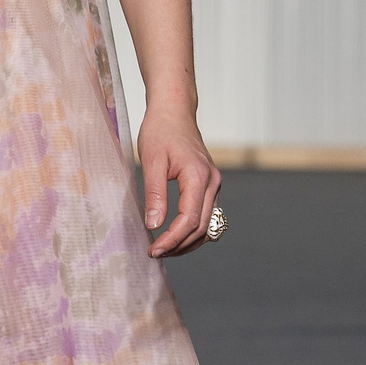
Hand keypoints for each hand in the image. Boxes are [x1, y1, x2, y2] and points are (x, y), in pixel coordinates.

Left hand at [137, 102, 219, 257]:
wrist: (174, 111)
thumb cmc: (160, 131)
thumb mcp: (151, 161)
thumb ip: (154, 194)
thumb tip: (154, 225)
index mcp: (198, 176)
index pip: (189, 220)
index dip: (172, 240)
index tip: (153, 250)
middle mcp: (212, 182)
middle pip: (201, 227)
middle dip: (179, 245)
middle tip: (154, 253)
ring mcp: (214, 184)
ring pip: (207, 225)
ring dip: (186, 242)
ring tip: (163, 249)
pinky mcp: (210, 185)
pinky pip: (206, 215)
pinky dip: (192, 230)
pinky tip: (174, 236)